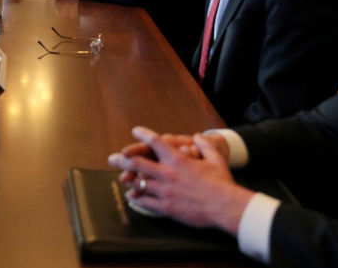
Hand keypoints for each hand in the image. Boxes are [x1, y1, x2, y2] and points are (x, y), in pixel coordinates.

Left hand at [108, 126, 251, 234]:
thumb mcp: (215, 158)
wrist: (225, 206)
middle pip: (137, 163)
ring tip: (121, 177)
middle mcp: (167, 173)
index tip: (135, 131)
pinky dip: (136, 199)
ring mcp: (165, 191)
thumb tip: (197, 136)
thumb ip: (204, 145)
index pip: (154, 142)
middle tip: (112, 158)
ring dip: (128, 179)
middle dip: (121, 159)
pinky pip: (145, 203)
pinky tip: (131, 197)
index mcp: (177, 159)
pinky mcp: (166, 207)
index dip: (142, 134)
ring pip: (138, 183)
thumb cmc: (222, 182)